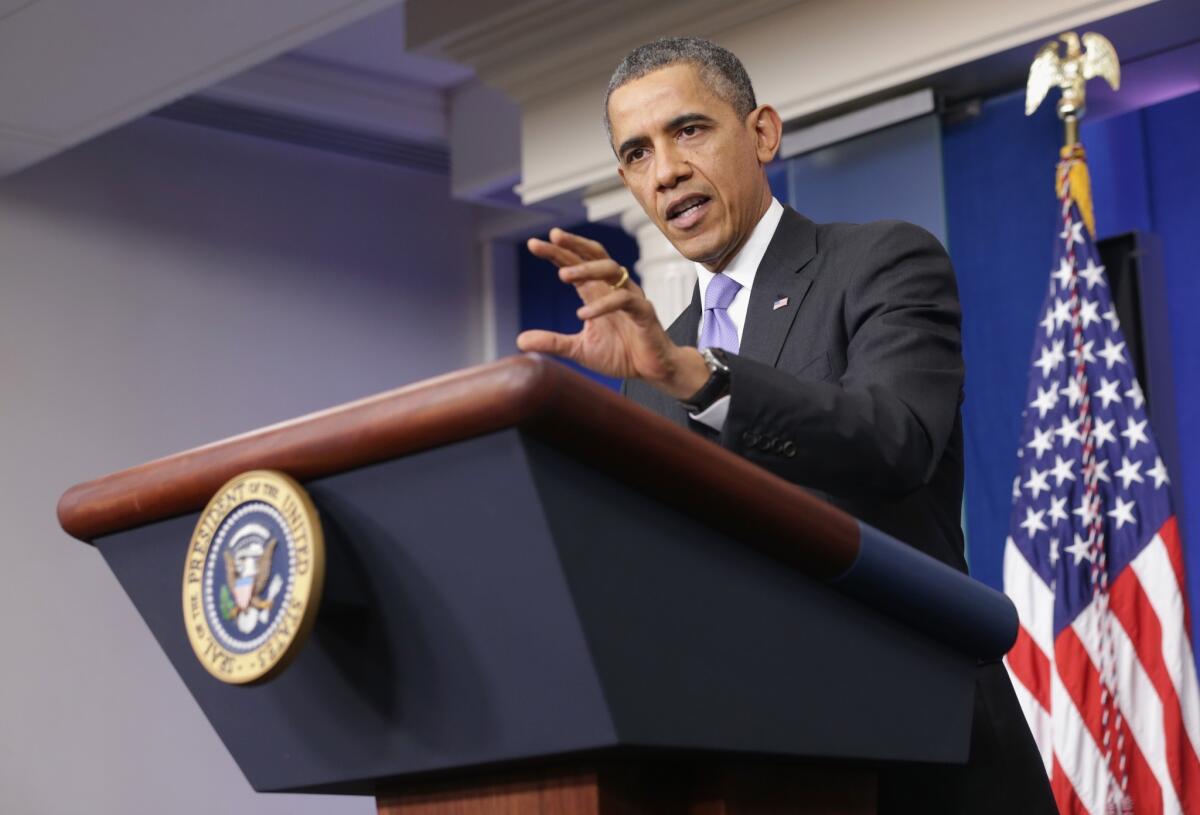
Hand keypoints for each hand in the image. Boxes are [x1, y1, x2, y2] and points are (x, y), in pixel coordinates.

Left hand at [516, 228, 708, 397]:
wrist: (653, 371)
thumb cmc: (621, 354)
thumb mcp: (579, 350)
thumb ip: (553, 343)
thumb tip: (519, 341)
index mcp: (597, 293)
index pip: (575, 264)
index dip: (557, 252)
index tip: (534, 243)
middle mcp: (613, 289)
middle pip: (594, 255)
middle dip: (573, 245)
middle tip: (551, 238)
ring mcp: (631, 298)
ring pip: (612, 270)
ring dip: (587, 269)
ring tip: (563, 275)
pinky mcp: (644, 313)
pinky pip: (624, 301)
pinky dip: (603, 305)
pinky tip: (583, 315)